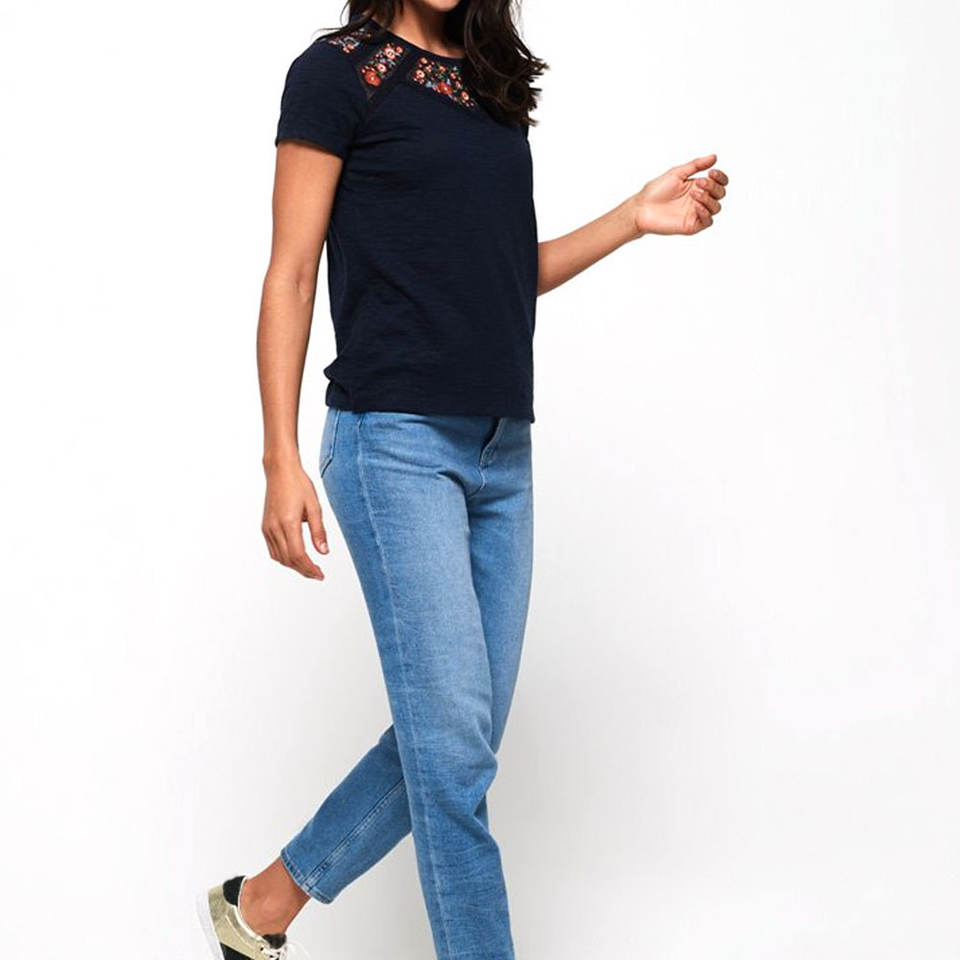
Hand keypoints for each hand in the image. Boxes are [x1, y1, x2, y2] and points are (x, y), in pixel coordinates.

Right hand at [261, 459, 328, 579]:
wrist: (280, 471)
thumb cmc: (298, 484)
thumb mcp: (314, 507)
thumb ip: (319, 531)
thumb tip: (324, 552)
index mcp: (288, 522)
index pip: (298, 555)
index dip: (310, 568)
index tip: (320, 574)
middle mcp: (275, 527)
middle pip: (288, 559)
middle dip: (304, 570)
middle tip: (318, 574)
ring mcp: (267, 528)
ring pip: (279, 557)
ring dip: (294, 566)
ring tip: (309, 567)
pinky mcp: (265, 527)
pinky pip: (273, 550)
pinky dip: (284, 558)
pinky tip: (295, 557)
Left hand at [630, 154, 728, 236]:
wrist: (643, 208)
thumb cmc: (656, 191)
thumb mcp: (677, 173)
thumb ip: (696, 165)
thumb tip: (714, 157)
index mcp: (697, 186)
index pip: (719, 182)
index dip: (720, 177)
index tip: (711, 172)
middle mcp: (699, 199)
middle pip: (720, 194)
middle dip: (713, 187)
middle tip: (698, 183)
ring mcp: (697, 213)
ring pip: (716, 207)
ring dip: (709, 198)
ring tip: (694, 193)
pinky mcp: (692, 225)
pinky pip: (708, 221)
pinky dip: (705, 212)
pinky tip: (695, 205)